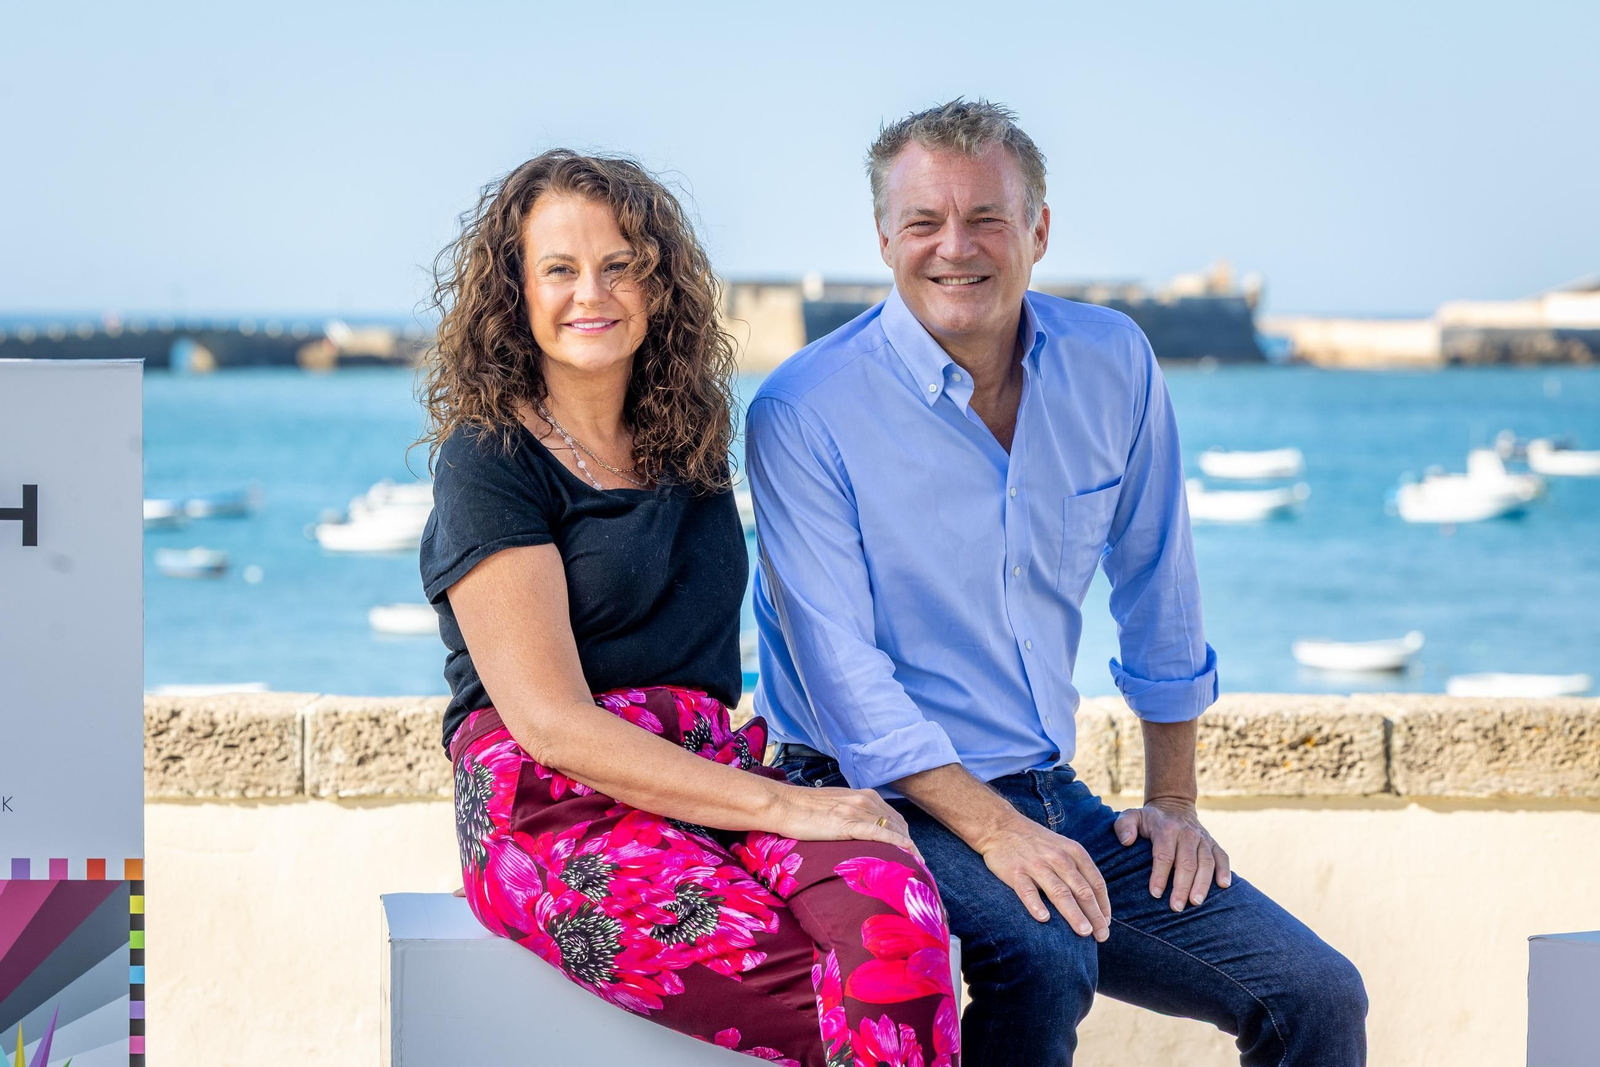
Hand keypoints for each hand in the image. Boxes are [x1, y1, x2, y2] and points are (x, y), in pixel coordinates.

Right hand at [773, 783, 921, 860]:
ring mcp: (857, 810)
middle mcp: (865, 800)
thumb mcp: (836, 807)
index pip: (894, 817)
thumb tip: (860, 831)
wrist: (784, 804)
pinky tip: (906, 852)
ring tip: (915, 867)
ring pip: (893, 829)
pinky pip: (879, 833)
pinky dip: (896, 842)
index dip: (905, 835)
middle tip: (917, 865)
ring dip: (908, 848)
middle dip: (911, 845)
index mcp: (863, 795)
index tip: (912, 852)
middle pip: (898, 824)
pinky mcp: (848, 822)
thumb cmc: (804, 808)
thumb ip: (852, 814)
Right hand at [974, 812, 1110, 939]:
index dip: (1103, 906)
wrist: (1001, 826)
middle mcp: (1059, 858)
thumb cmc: (1036, 843)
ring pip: (1059, 892)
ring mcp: (1037, 865)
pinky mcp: (1016, 872)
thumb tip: (1095, 903)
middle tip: (1102, 936)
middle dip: (1094, 915)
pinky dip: (1036, 904)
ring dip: (1073, 913)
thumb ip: (1078, 871)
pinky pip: (1027, 891)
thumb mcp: (1063, 848)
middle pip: (1082, 890)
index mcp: (1074, 853)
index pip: (1096, 883)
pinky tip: (1044, 919)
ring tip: (1084, 932)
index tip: (1106, 924)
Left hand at [1114, 798, 1230, 910]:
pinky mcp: (1213, 843)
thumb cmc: (1149, 819)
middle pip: (1187, 863)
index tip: (1155, 894)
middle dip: (1182, 886)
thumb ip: (1124, 826)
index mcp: (1166, 829)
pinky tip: (1223, 885)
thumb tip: (1126, 842)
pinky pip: (1223, 857)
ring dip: (1203, 884)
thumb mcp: (1132, 816)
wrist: (1173, 805)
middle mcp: (1187, 833)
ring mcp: (1202, 839)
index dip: (1160, 875)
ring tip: (1196, 902)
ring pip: (1206, 862)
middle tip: (1176, 907)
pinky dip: (1224, 870)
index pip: (1164, 855)